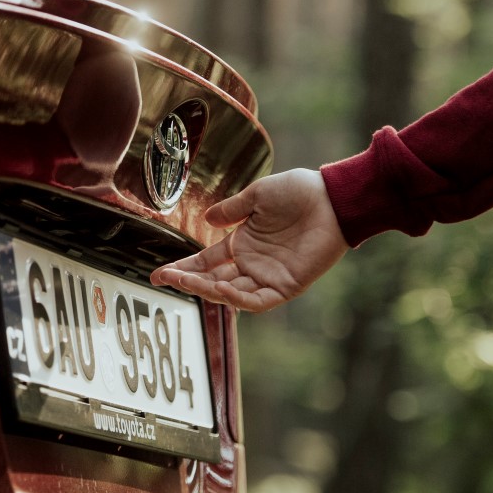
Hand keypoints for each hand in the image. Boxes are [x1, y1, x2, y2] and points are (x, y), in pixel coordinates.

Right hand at [150, 168, 348, 312]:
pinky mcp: (286, 286)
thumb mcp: (258, 196)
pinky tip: (221, 288)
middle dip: (187, 281)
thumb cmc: (299, 192)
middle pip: (212, 280)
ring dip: (208, 290)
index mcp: (242, 244)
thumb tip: (207, 219)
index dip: (183, 268)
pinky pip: (256, 300)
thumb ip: (232, 210)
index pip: (206, 262)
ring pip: (230, 293)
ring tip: (187, 281)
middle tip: (165, 279)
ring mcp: (267, 277)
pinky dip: (238, 298)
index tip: (159, 273)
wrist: (332, 198)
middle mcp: (251, 264)